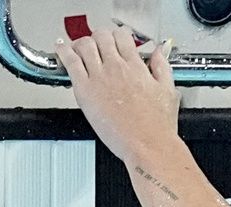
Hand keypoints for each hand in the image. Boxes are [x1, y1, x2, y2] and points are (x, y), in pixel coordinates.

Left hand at [55, 29, 179, 162]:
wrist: (148, 145)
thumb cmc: (157, 127)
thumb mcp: (168, 91)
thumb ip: (162, 67)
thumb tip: (160, 52)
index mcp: (137, 67)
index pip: (122, 36)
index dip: (118, 36)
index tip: (117, 41)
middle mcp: (117, 68)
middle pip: (102, 37)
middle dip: (100, 38)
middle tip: (99, 45)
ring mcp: (99, 77)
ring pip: (84, 44)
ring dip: (82, 43)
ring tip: (80, 48)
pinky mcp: (85, 90)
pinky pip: (70, 62)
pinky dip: (63, 52)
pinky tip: (62, 51)